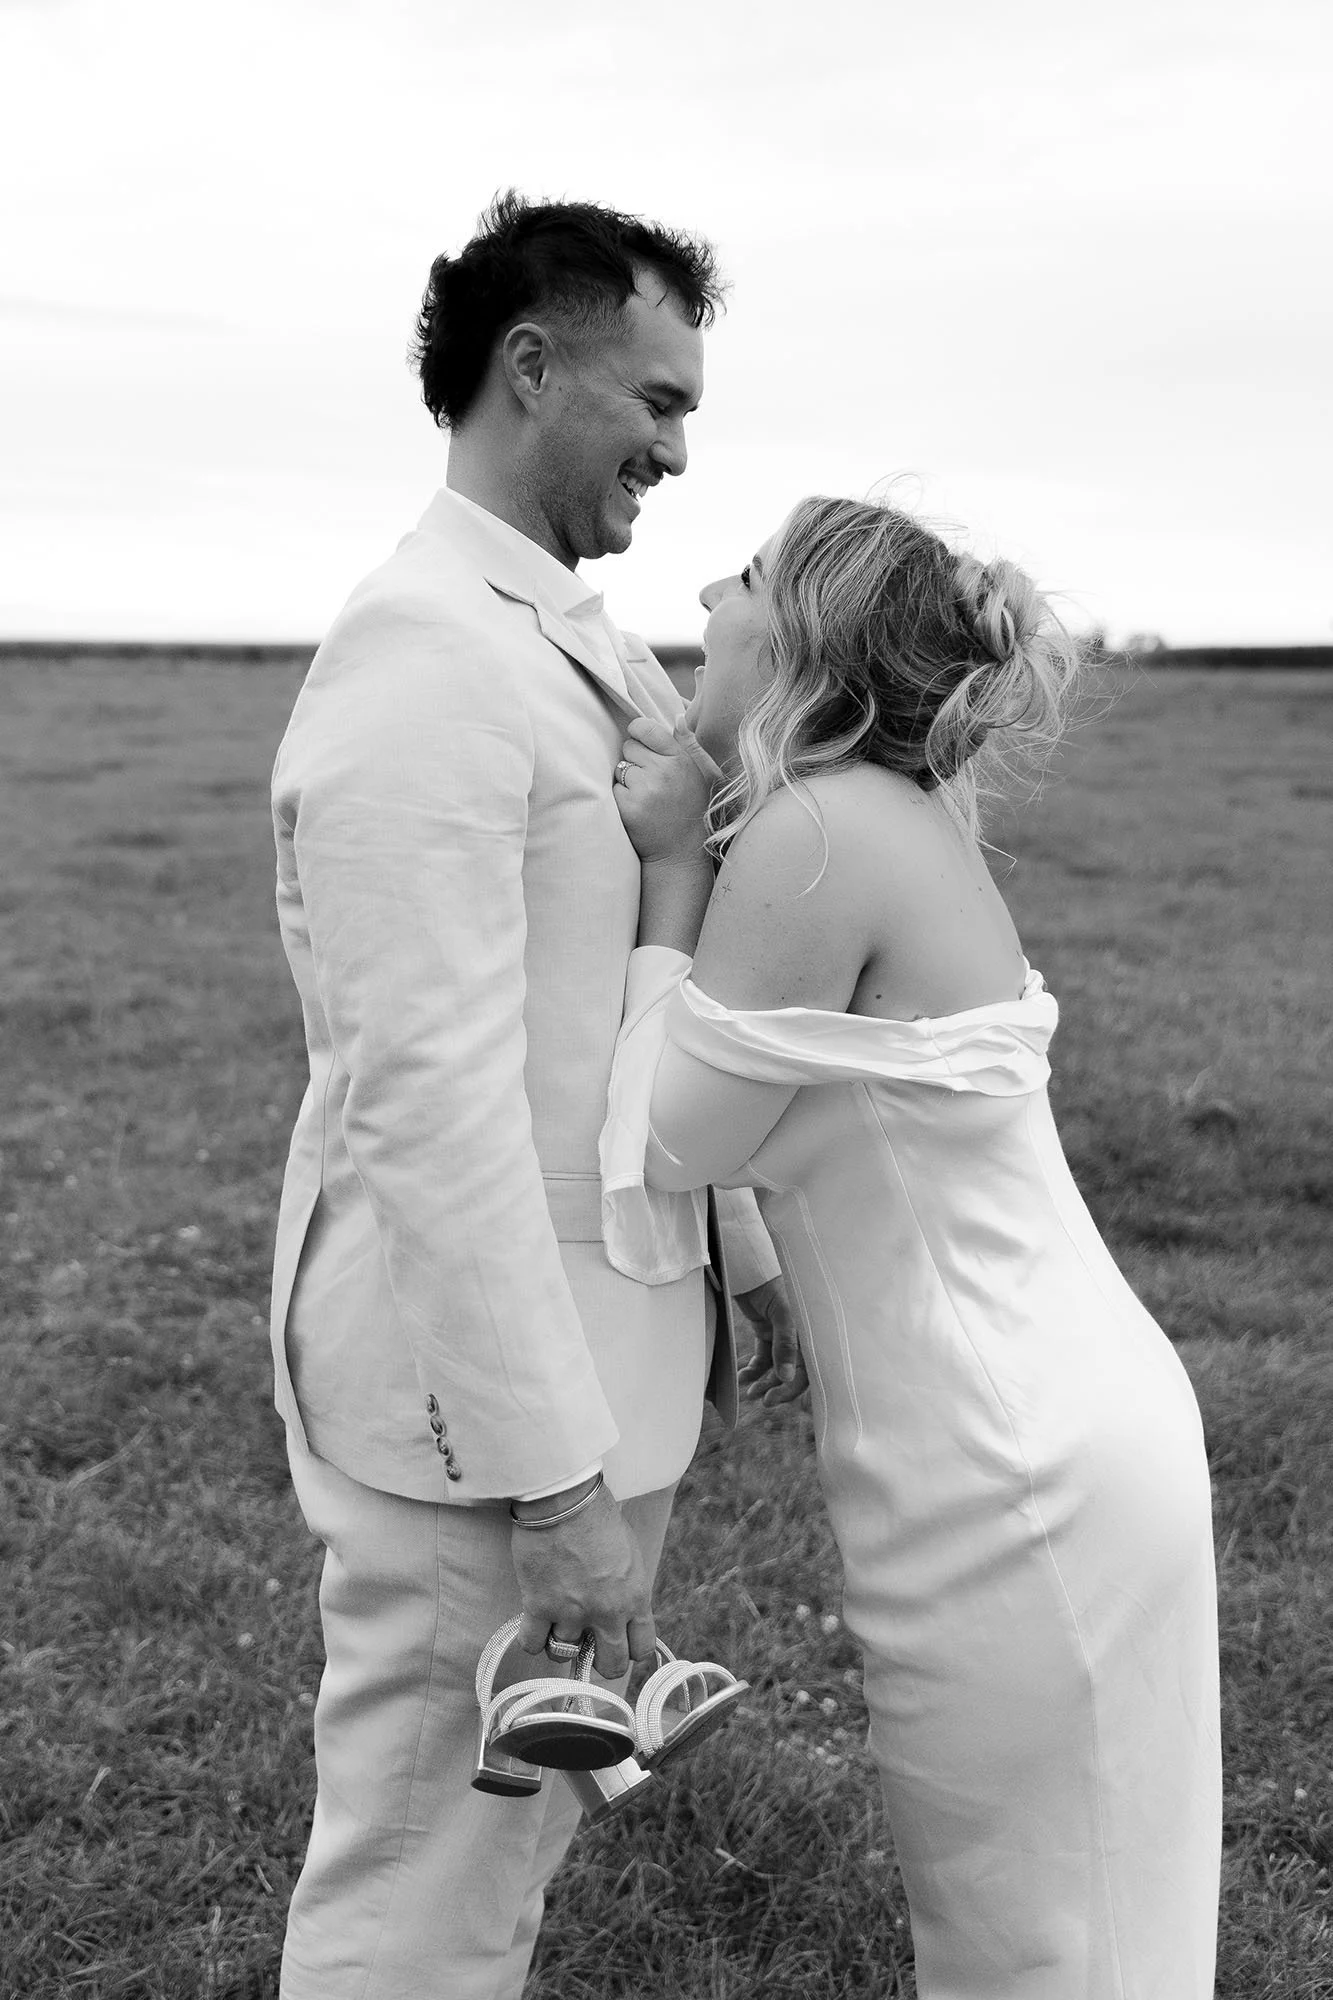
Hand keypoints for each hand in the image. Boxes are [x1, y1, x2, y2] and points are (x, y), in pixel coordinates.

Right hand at [511, 1482, 655, 1680]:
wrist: (564, 1499)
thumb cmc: (599, 1516)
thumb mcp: (630, 1554)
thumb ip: (628, 1589)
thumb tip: (623, 1612)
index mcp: (635, 1597)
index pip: (642, 1649)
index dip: (629, 1650)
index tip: (618, 1642)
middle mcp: (607, 1612)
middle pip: (610, 1666)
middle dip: (599, 1660)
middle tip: (589, 1644)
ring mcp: (571, 1613)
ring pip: (565, 1655)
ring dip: (561, 1642)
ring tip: (557, 1622)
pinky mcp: (538, 1606)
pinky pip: (532, 1644)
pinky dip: (532, 1639)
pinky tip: (534, 1625)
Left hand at [614, 714, 720, 864]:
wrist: (680, 853)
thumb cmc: (691, 811)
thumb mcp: (701, 776)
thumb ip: (689, 746)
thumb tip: (677, 718)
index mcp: (680, 760)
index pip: (646, 728)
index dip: (638, 732)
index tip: (639, 740)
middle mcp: (663, 771)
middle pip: (629, 747)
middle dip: (634, 760)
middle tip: (649, 781)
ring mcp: (644, 789)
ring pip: (620, 768)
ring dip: (626, 780)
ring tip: (645, 797)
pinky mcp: (628, 807)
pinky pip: (613, 789)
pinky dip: (620, 798)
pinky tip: (637, 809)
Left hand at [735, 1276, 808, 1407]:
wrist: (750, 1263)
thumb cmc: (772, 1283)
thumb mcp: (783, 1314)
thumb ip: (785, 1345)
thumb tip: (786, 1377)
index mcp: (811, 1334)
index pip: (808, 1370)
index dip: (792, 1388)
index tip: (772, 1398)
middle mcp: (799, 1337)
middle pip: (791, 1372)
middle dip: (776, 1387)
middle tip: (760, 1399)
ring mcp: (782, 1335)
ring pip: (775, 1367)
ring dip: (763, 1381)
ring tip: (749, 1392)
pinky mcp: (766, 1330)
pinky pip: (762, 1356)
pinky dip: (752, 1368)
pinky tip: (741, 1377)